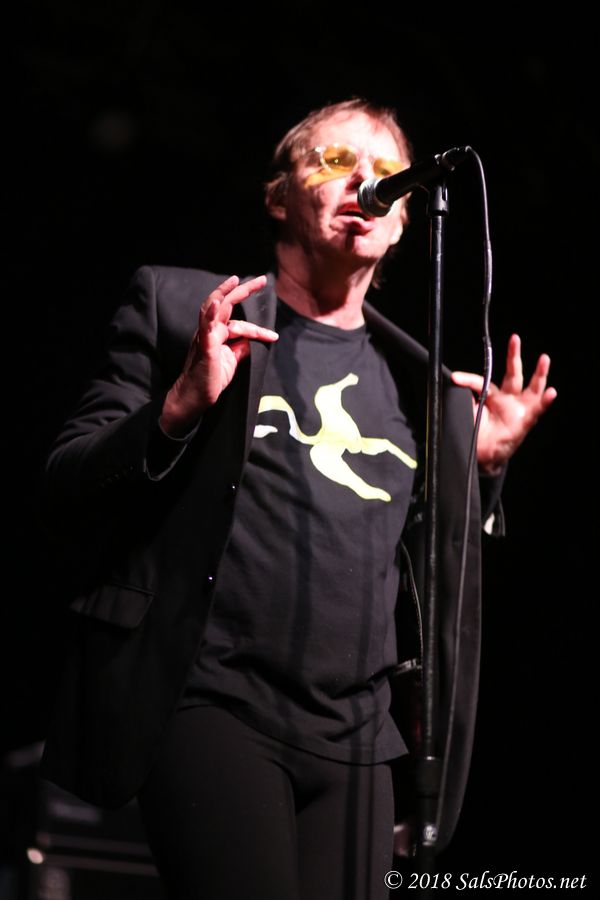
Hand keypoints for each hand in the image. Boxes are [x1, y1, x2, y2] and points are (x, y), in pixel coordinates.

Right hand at [161, 275, 277, 436]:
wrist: (195, 397)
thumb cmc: (210, 380)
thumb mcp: (231, 362)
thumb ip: (239, 350)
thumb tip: (249, 343)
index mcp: (217, 334)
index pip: (240, 324)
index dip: (258, 329)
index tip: (274, 336)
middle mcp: (210, 331)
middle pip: (226, 304)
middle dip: (243, 290)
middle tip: (261, 279)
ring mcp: (205, 336)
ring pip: (212, 308)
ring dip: (224, 292)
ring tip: (236, 280)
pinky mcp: (204, 346)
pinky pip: (206, 327)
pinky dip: (210, 313)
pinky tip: (216, 303)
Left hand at [451, 334, 556, 474]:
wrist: (483, 457)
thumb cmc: (477, 434)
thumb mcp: (466, 414)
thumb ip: (462, 399)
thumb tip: (448, 385)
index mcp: (491, 396)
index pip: (480, 382)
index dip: (468, 379)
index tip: (455, 378)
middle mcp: (507, 399)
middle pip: (512, 373)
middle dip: (514, 356)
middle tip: (515, 338)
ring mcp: (519, 408)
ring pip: (531, 387)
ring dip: (539, 373)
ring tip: (544, 358)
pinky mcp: (526, 421)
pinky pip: (538, 409)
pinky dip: (545, 401)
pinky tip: (551, 392)